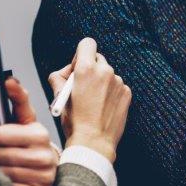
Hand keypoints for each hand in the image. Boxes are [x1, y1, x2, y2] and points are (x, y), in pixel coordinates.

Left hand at [0, 77, 58, 185]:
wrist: (49, 167)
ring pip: (3, 173)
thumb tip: (8, 80)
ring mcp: (43, 175)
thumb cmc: (31, 141)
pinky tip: (2, 179)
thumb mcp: (26, 119)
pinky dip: (2, 184)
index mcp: (40, 134)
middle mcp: (44, 156)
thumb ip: (17, 99)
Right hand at [48, 37, 131, 163]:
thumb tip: (66, 71)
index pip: (87, 43)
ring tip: (92, 102)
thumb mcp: (59, 96)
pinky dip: (110, 93)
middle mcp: (105, 71)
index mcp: (86, 68)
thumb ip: (59, 77)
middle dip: (90, 69)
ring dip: (101, 82)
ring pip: (107, 74)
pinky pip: (117, 86)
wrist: (93, 142)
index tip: (78, 67)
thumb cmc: (74, 120)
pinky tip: (103, 107)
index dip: (81, 54)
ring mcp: (118, 82)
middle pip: (97, 59)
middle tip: (82, 86)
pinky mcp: (126, 92)